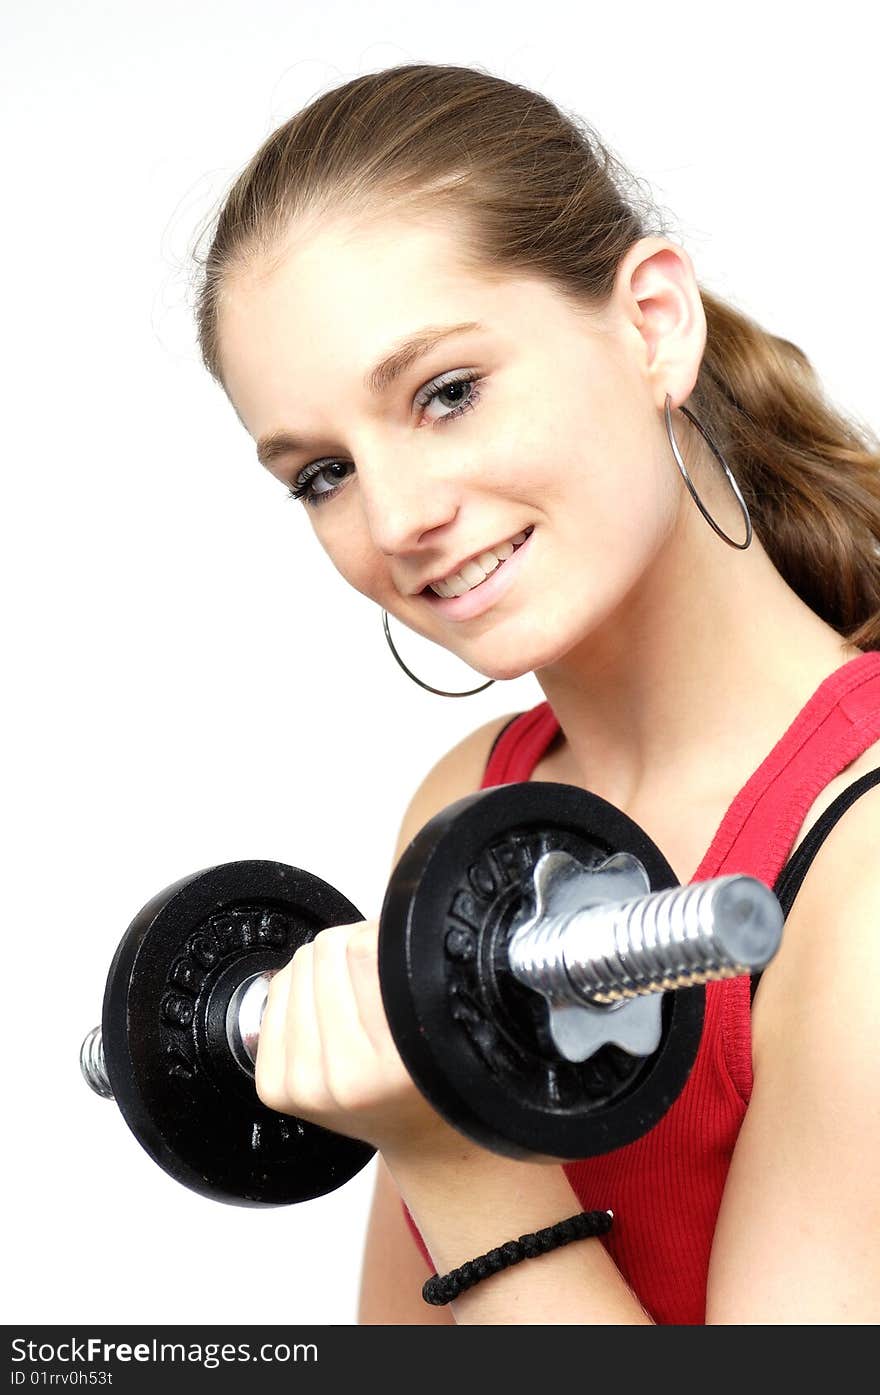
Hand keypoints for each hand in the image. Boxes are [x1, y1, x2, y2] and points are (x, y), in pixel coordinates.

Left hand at [254, 919, 457, 1157]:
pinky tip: (325, 1011)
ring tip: (353, 996)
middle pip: (325, 950)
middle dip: (352, 949)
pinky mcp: (275, 1087)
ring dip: (324, 969)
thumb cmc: (434, 1069)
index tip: (396, 950)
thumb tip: (386, 904)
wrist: (417, 1133)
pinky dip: (297, 990)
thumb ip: (411, 962)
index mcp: (397, 1060)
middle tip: (375, 975)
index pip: (365, 948)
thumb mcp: (442, 1013)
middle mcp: (345, 1077)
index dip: (384, 936)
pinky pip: (273, 993)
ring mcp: (305, 1085)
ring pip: (296, 967)